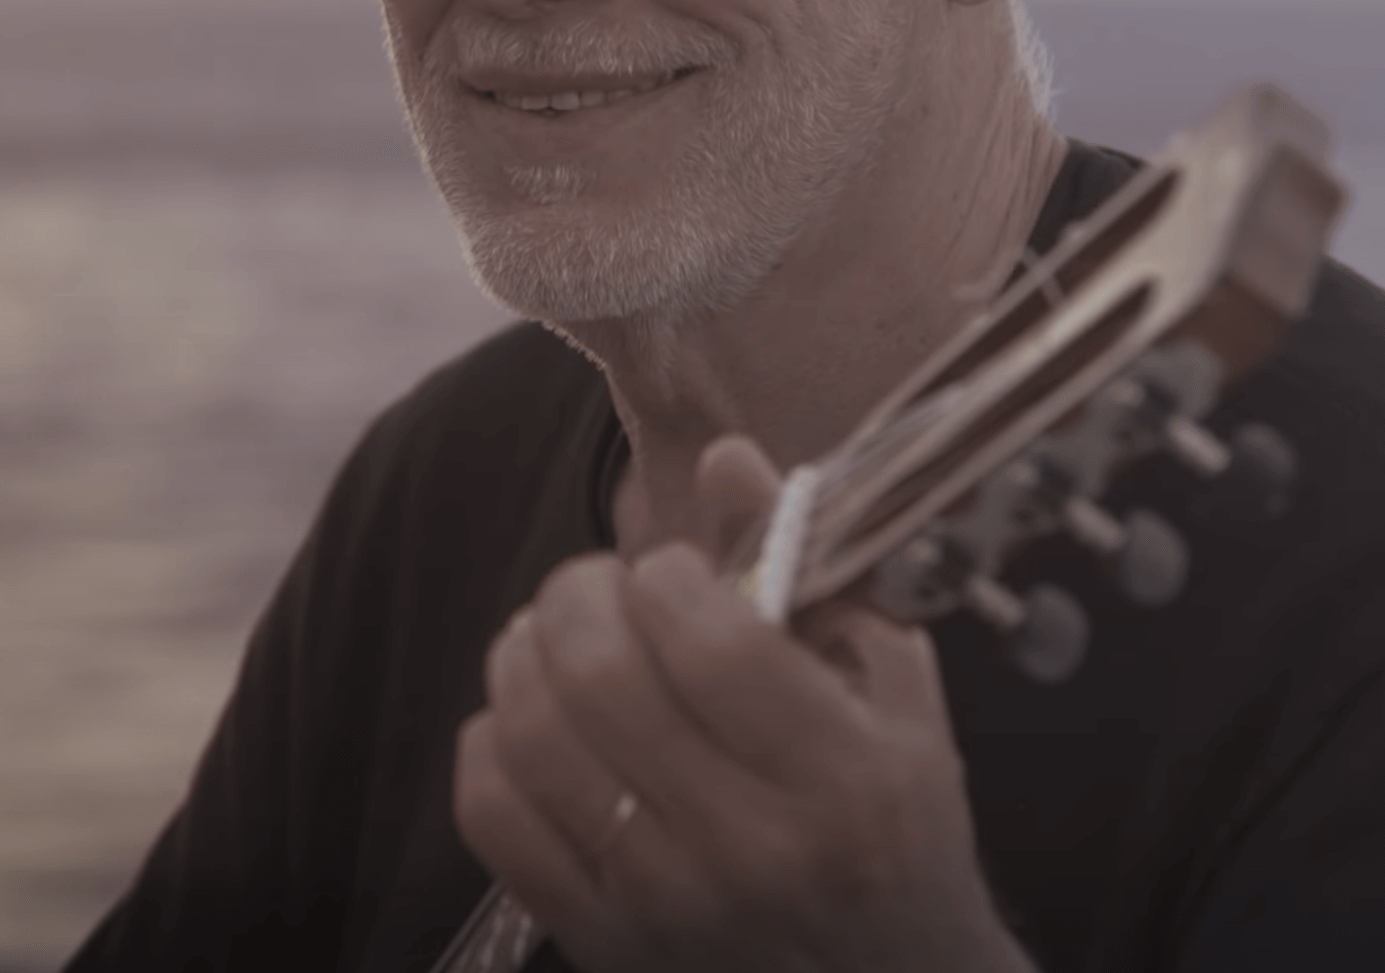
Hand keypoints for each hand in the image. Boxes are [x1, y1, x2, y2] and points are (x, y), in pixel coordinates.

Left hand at [453, 436, 1034, 972]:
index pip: (709, 643)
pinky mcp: (599, 939)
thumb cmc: (891, 816)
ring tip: (559, 636)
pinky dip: (493, 739)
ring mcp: (664, 905)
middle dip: (581, 594)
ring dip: (527, 653)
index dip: (668, 575)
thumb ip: (808, 561)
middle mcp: (750, 850)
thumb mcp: (889, 680)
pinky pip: (493, 815)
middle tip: (603, 587)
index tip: (674, 571)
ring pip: (534, 738)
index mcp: (841, 778)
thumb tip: (726, 459)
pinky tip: (535, 716)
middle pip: (602, 681)